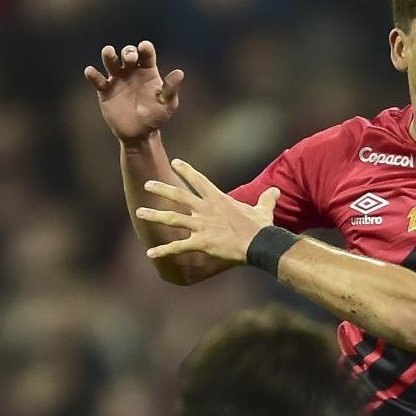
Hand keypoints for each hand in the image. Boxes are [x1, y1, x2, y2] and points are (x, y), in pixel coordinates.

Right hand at [84, 40, 184, 142]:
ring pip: (111, 61)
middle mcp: (132, 71)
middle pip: (128, 54)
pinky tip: (91, 72)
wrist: (139, 134)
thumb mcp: (167, 104)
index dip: (145, 48)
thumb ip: (170, 89)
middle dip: (129, 52)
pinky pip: (97, 80)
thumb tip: (180, 73)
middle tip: (130, 59)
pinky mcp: (105, 90)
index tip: (144, 47)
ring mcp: (117, 79)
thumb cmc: (156, 117)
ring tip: (108, 52)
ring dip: (109, 55)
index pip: (147, 54)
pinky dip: (92, 74)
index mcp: (148, 71)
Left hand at [135, 159, 278, 262]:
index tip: (175, 162)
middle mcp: (206, 209)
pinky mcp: (201, 243)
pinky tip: (150, 253)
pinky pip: (178, 247)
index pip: (199, 180)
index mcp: (218, 199)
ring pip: (173, 218)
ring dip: (155, 215)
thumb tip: (276, 191)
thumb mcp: (264, 209)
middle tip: (147, 184)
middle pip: (179, 196)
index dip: (186, 170)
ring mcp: (201, 226)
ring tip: (140, 212)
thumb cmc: (260, 227)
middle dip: (161, 189)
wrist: (259, 244)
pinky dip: (164, 250)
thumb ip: (267, 199)